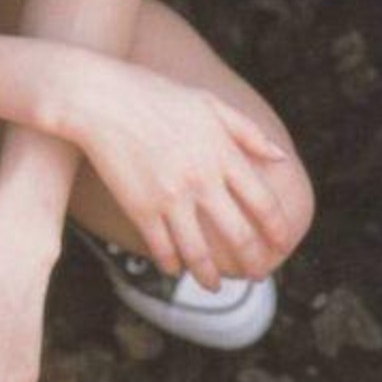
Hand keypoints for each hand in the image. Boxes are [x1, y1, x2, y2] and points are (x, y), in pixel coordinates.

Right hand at [65, 55, 292, 290]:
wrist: (99, 99)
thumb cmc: (154, 94)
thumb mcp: (208, 103)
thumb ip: (248, 131)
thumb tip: (281, 158)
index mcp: (223, 154)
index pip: (264, 203)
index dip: (278, 230)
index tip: (282, 244)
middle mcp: (201, 180)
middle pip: (239, 236)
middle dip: (253, 262)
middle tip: (258, 275)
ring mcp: (170, 197)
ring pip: (199, 252)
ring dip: (210, 276)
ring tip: (214, 287)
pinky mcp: (140, 208)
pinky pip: (162, 247)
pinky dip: (172, 264)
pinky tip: (176, 269)